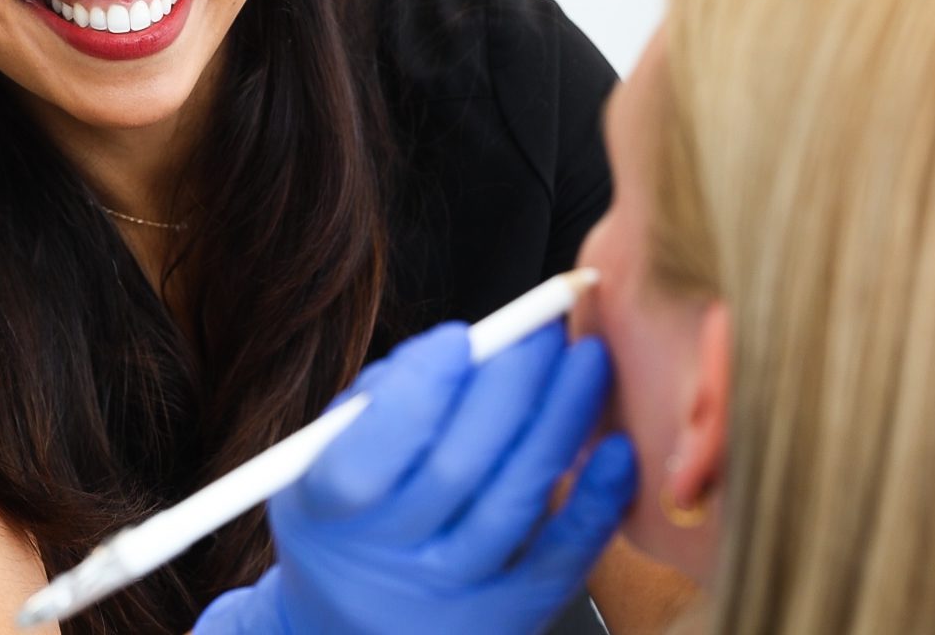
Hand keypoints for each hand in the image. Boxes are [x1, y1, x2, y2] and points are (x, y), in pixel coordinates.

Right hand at [196, 322, 636, 634]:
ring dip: (559, 421)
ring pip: (514, 503)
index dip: (416, 394)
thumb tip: (463, 346)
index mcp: (323, 515)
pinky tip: (615, 448)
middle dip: (508, 386)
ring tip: (587, 360)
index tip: (459, 338)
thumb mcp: (320, 461)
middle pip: (455, 470)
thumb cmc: (347, 519)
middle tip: (543, 329)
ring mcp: (450, 597)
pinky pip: (561, 560)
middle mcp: (386, 564)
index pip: (363, 461)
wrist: (356, 623)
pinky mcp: (509, 617)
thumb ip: (379, 402)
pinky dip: (594, 502)